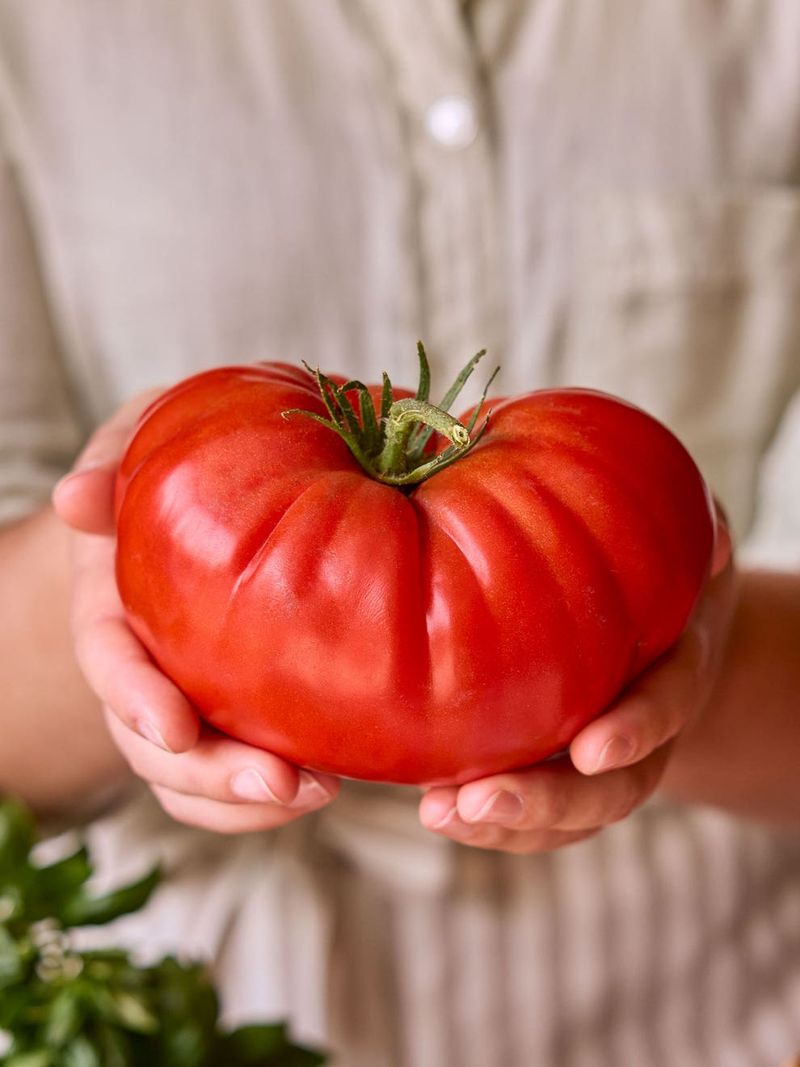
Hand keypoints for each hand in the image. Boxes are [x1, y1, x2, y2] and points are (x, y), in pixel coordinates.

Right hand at [52, 391, 338, 832]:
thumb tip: (74, 498)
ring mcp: (188, 702)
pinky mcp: (234, 718)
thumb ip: (111, 461)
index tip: (175, 729)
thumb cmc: (170, 469)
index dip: (134, 698)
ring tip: (323, 792)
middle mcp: (145, 667)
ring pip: (194, 781)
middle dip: (208, 774)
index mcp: (114, 604)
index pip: (110, 660)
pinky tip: (335, 782)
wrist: (199, 502)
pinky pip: (241, 779)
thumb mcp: (139, 442)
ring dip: (248, 801)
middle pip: (153, 747)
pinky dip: (271, 800)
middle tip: (279, 782)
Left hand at [419, 511, 734, 852]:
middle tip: (482, 799)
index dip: (636, 730)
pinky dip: (492, 824)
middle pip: (616, 788)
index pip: (668, 703)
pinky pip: (541, 817)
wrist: (672, 630)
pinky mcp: (565, 773)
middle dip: (551, 800)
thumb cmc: (663, 566)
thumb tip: (713, 536)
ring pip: (574, 816)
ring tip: (440, 813)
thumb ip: (691, 531)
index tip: (591, 751)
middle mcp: (648, 727)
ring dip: (508, 825)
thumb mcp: (684, 535)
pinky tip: (436, 810)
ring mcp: (608, 762)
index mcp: (679, 664)